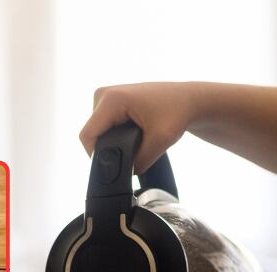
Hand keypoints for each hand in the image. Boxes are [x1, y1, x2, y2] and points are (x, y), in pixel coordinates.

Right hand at [79, 82, 195, 171]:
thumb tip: (126, 173)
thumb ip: (139, 161)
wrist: (188, 99)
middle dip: (107, 149)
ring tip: (135, 142)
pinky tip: (132, 135)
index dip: (95, 156)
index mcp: (112, 99)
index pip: (88, 135)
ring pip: (97, 131)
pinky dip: (114, 135)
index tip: (114, 166)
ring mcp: (106, 95)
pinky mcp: (111, 100)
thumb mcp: (160, 141)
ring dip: (111, 142)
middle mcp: (104, 94)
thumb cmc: (177, 113)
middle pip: (92, 134)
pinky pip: (103, 125)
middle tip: (132, 153)